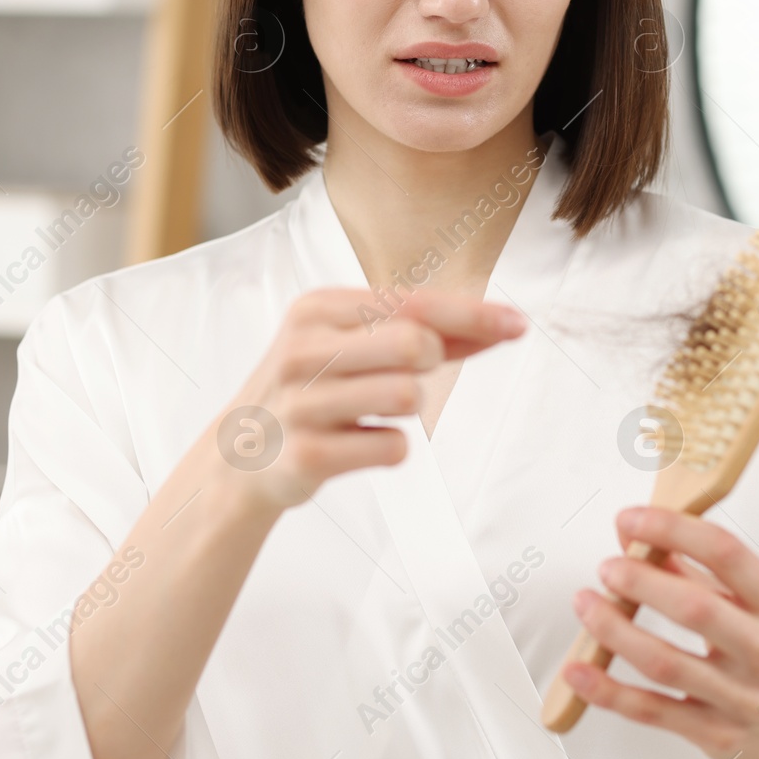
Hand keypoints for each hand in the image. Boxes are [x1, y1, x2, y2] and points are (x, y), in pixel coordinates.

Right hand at [208, 287, 525, 511]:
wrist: (240, 456)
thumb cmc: (312, 389)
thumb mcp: (351, 344)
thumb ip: (423, 332)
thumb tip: (501, 324)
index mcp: (316, 309)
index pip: (412, 302)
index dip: (472, 314)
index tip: (518, 325)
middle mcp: (303, 349)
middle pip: (413, 343)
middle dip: (429, 361)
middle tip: (404, 375)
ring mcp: (302, 403)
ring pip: (407, 395)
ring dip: (405, 409)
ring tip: (367, 413)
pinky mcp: (308, 456)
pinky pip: (394, 448)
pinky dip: (389, 449)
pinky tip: (355, 444)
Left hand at [562, 506, 758, 758]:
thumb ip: (706, 577)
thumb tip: (647, 541)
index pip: (727, 554)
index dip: (673, 530)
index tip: (634, 519)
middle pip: (695, 609)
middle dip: (640, 581)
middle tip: (608, 567)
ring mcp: (742, 699)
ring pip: (665, 662)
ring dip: (614, 630)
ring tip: (587, 605)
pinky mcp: (716, 735)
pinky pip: (652, 712)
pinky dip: (609, 690)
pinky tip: (581, 670)